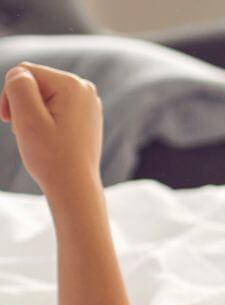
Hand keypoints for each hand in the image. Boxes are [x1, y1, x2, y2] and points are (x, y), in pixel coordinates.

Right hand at [2, 62, 102, 196]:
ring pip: (41, 96)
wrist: (74, 186)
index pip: (23, 72)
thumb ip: (19, 87)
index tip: (11, 121)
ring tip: (38, 137)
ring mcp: (87, 101)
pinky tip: (49, 139)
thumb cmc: (50, 156)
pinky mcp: (85, 115)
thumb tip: (21, 71)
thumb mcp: (27, 118)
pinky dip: (44, 121)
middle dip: (22, 105)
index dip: (9, 95)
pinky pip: (53, 108)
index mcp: (72, 84)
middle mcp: (84, 88)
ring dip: (31, 114)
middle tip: (26, 132)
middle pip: (33, 83)